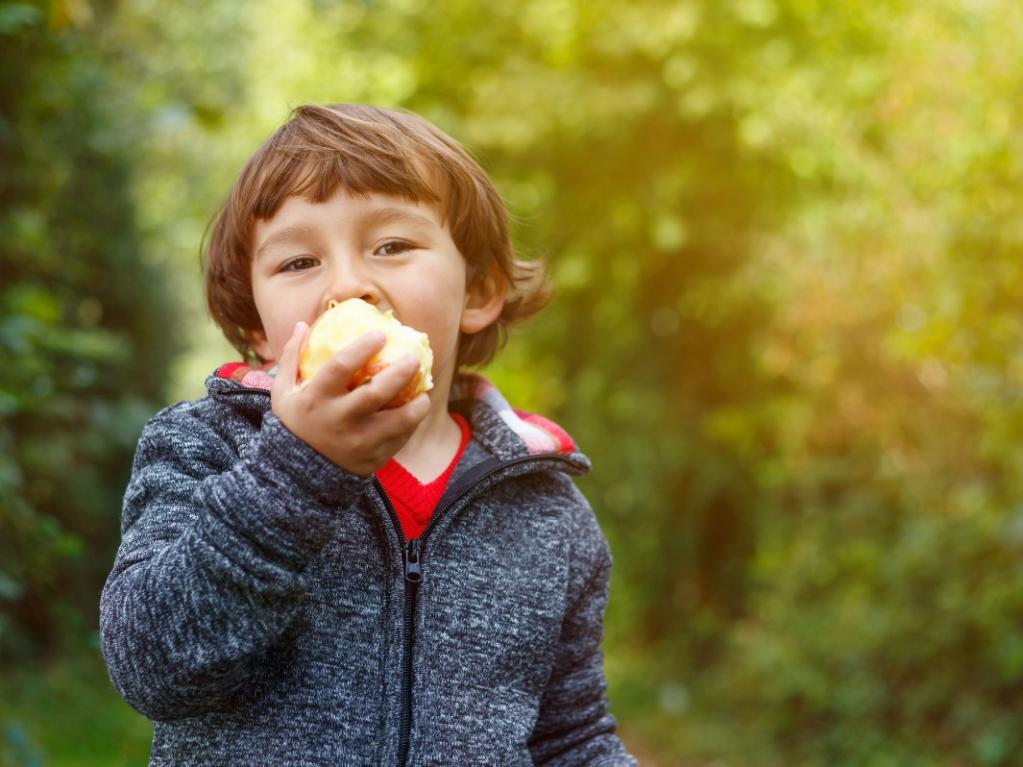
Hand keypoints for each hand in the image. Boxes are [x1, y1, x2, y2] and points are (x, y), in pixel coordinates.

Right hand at [270, 322, 430, 475]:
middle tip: (414, 358)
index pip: (340, 367)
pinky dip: (411, 424)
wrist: (297, 475)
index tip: (381, 334)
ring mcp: (356, 442)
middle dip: (400, 372)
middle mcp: (337, 420)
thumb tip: (301, 324)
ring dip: (416, 405)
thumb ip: (290, 358)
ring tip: (424, 392)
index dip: (362, 348)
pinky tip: (416, 410)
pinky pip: (399, 439)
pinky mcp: (371, 459)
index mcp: (315, 399)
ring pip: (397, 421)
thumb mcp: (283, 392)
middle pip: (375, 393)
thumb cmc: (294, 423)